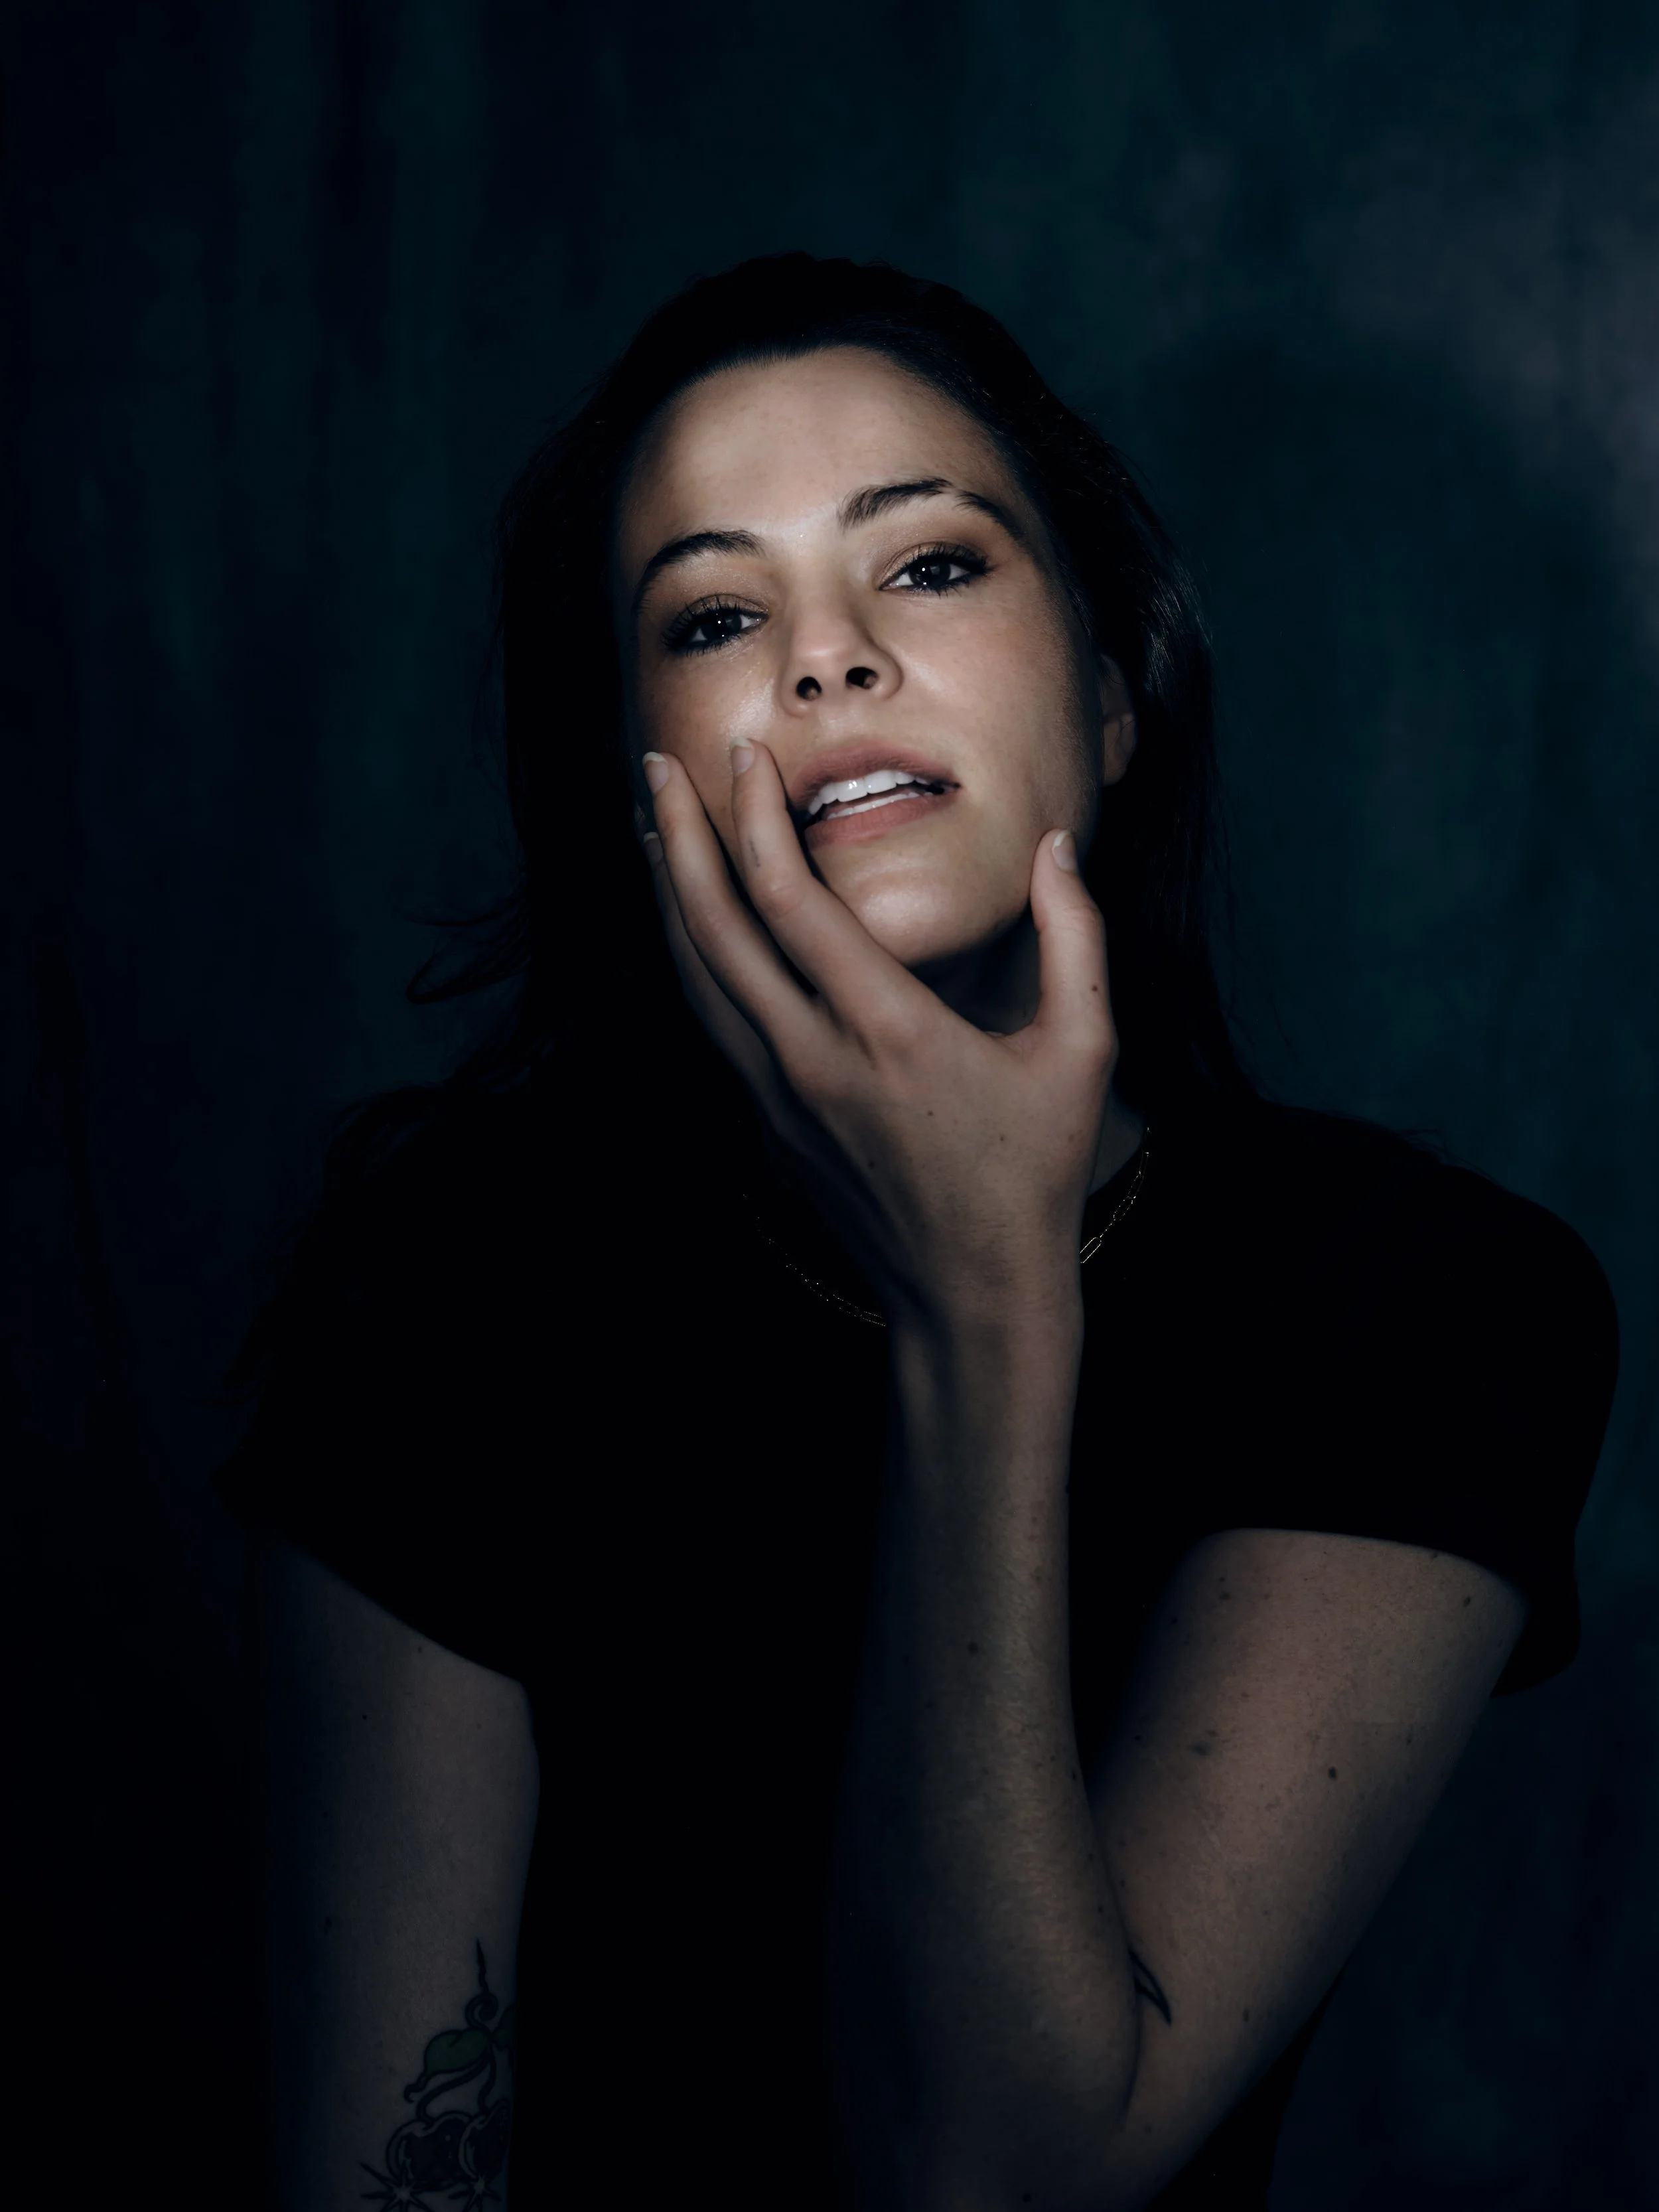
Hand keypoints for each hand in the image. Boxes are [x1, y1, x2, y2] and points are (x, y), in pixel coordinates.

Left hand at [641, 741, 1116, 1330]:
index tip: (744, 757)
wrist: (971, 1295)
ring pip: (694, 978)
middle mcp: (814, 1058)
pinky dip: (687, 960)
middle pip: (714, 927)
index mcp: (890, 1028)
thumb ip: (1075, 938)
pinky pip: (710, 1024)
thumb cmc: (1031, 1175)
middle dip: (678, 835)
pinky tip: (683, 923)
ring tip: (651, 827)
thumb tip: (1057, 845)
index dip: (755, 818)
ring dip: (664, 895)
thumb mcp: (1081, 1053)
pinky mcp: (767, 1125)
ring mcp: (779, 1097)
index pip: (791, 900)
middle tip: (658, 762)